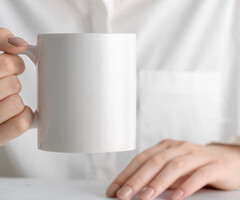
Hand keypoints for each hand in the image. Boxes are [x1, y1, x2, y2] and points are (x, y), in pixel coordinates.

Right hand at [0, 28, 32, 146]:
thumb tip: (21, 44)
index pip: (6, 63)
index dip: (15, 62)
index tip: (9, 67)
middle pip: (13, 84)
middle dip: (13, 81)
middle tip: (1, 85)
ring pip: (18, 103)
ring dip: (16, 98)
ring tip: (1, 100)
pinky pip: (22, 123)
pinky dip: (24, 115)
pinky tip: (11, 113)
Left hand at [106, 139, 239, 199]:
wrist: (230, 159)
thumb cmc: (196, 166)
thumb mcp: (173, 169)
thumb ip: (157, 176)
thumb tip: (132, 190)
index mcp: (165, 146)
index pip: (141, 159)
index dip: (126, 174)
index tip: (113, 189)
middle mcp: (179, 147)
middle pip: (154, 162)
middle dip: (136, 179)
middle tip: (123, 195)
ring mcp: (197, 155)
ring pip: (174, 166)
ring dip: (158, 183)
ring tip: (145, 197)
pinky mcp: (214, 166)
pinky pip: (199, 175)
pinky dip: (186, 186)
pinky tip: (176, 197)